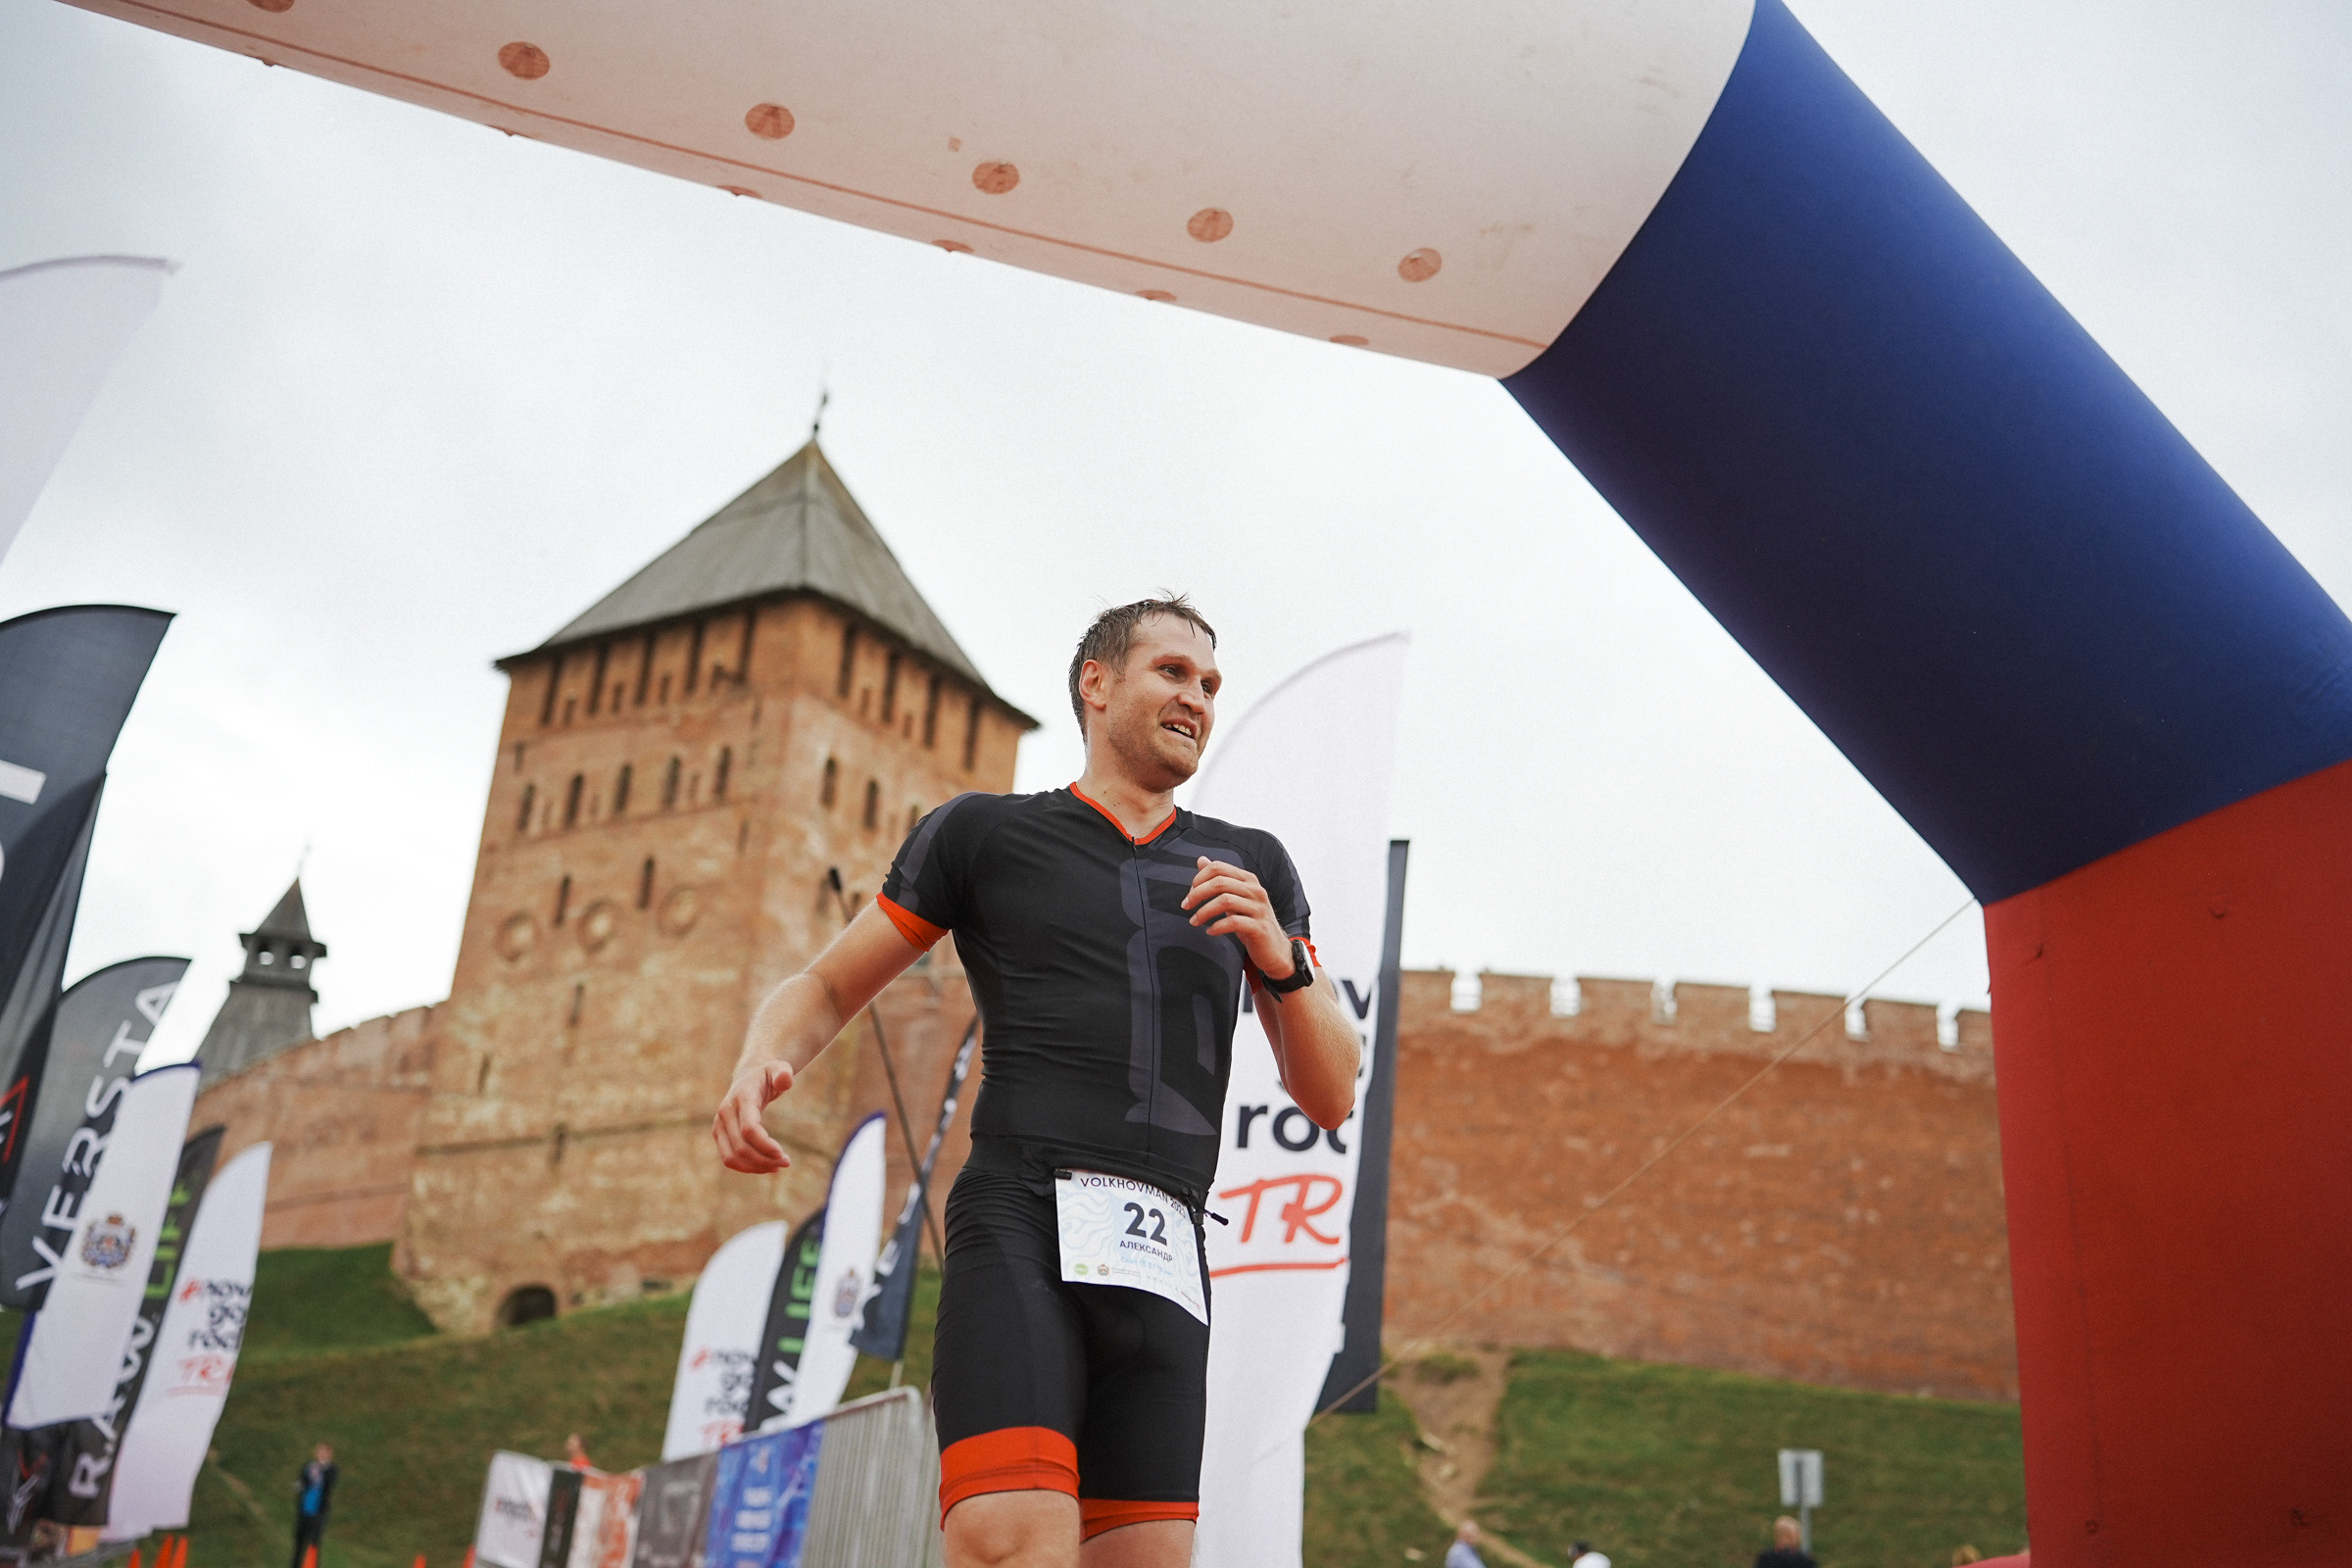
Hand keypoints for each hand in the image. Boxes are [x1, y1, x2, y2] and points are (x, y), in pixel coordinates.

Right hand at [712, 1060, 794, 1172]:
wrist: (749, 1077)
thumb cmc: (768, 1075)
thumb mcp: (779, 1068)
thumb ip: (783, 1073)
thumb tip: (785, 1081)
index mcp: (741, 1097)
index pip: (749, 1128)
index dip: (764, 1144)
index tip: (782, 1153)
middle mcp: (725, 1112)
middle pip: (741, 1146)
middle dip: (764, 1159)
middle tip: (787, 1163)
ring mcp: (719, 1125)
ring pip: (731, 1157)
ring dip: (755, 1167)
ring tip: (778, 1167)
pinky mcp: (719, 1135)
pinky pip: (729, 1158)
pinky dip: (747, 1167)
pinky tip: (767, 1167)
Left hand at [1182, 856, 1293, 977]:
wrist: (1274, 948)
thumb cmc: (1250, 921)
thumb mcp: (1235, 898)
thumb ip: (1220, 879)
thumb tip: (1201, 860)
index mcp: (1248, 879)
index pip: (1219, 867)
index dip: (1199, 878)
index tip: (1189, 893)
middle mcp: (1256, 890)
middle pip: (1219, 882)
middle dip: (1197, 894)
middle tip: (1185, 906)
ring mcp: (1259, 908)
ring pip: (1225, 901)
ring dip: (1204, 911)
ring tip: (1194, 921)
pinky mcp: (1260, 927)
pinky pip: (1233, 922)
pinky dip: (1217, 927)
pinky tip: (1210, 931)